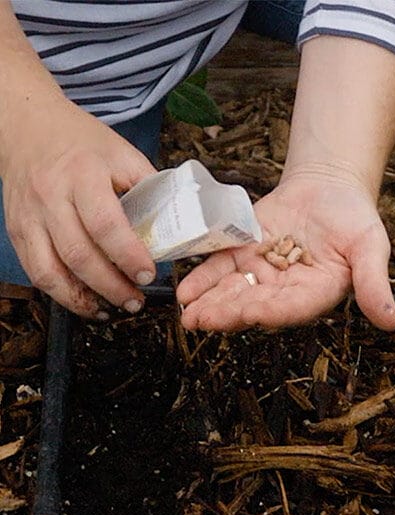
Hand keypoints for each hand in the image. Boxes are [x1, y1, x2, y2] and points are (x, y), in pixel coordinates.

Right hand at [0, 96, 155, 317]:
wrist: (29, 127)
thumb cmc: (82, 143)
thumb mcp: (123, 154)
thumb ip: (149, 188)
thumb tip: (178, 224)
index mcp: (83, 174)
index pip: (106, 224)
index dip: (129, 255)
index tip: (148, 274)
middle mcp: (51, 196)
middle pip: (79, 254)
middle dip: (112, 285)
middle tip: (137, 300)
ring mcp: (30, 216)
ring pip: (51, 271)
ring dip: (85, 299)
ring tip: (115, 308)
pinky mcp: (17, 231)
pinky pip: (36, 272)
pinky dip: (62, 294)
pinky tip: (86, 302)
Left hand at [176, 174, 394, 331]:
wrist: (329, 187)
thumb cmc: (354, 218)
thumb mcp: (371, 248)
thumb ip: (375, 284)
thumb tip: (392, 323)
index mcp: (317, 293)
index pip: (292, 307)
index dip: (270, 311)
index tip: (249, 313)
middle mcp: (286, 290)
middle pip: (255, 304)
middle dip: (228, 312)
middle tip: (201, 321)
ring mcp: (262, 273)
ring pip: (233, 291)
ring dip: (209, 302)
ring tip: (187, 312)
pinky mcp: (243, 253)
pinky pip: (221, 268)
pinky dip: (203, 278)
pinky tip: (185, 289)